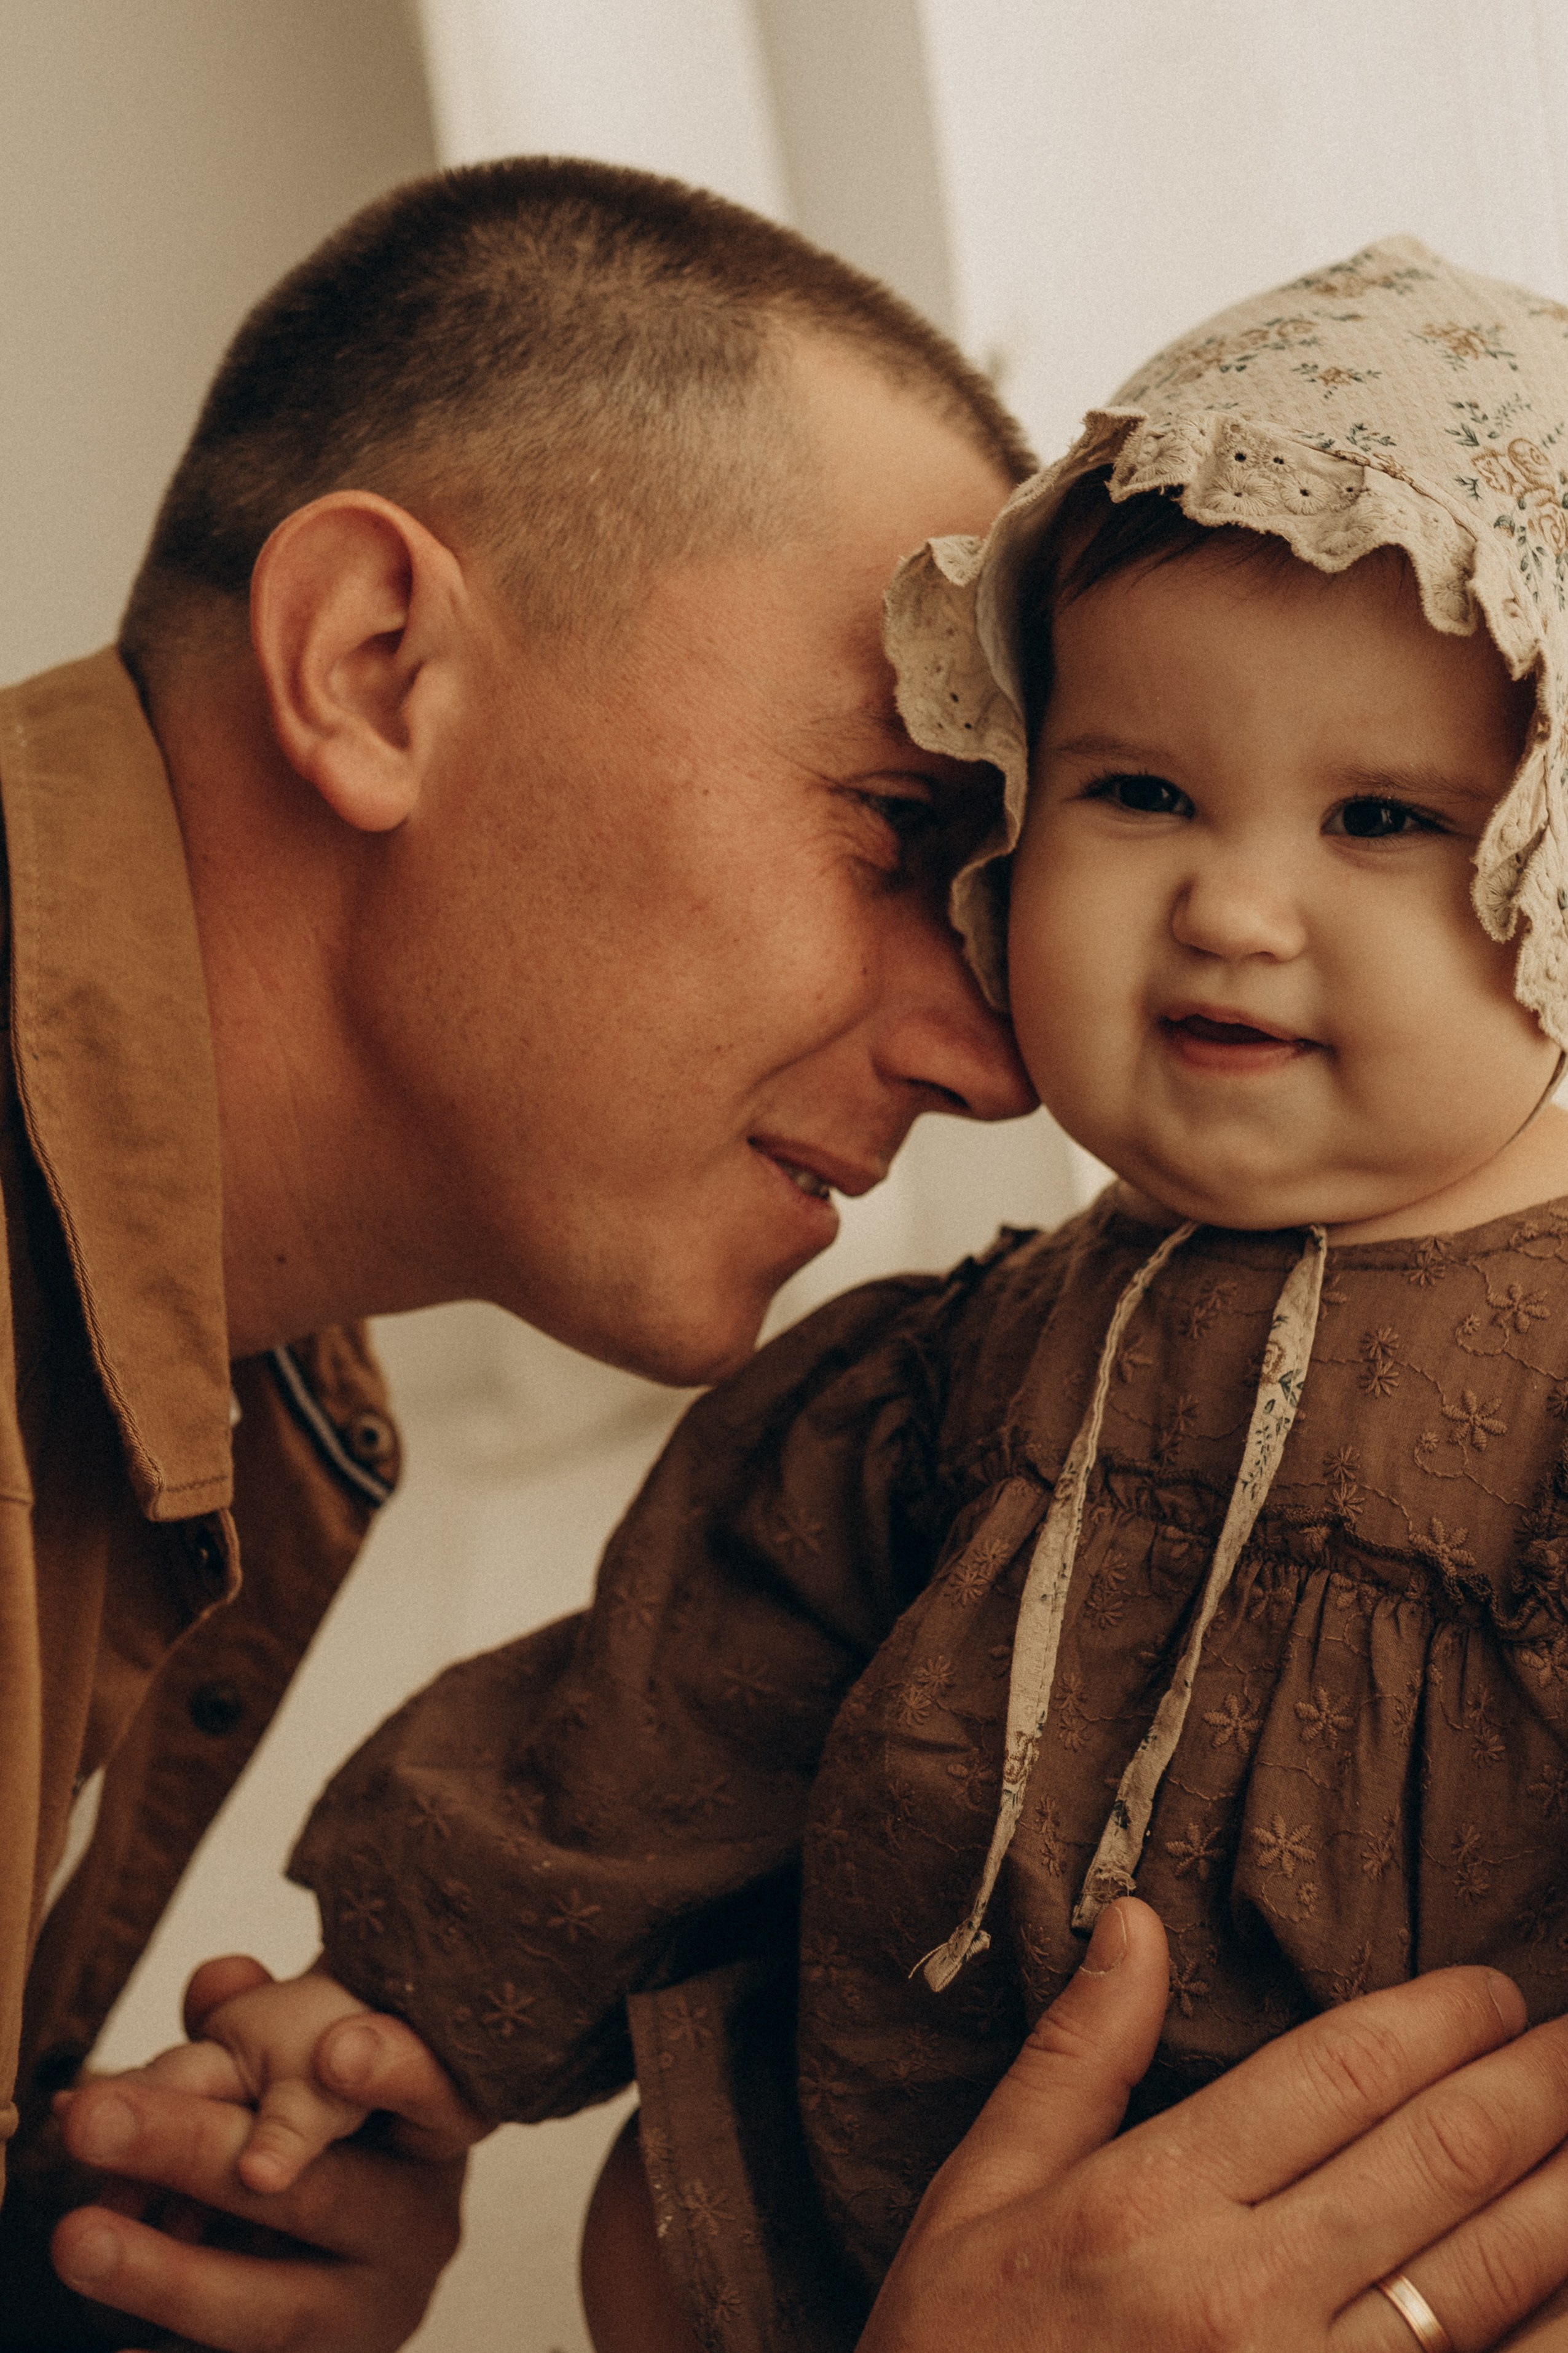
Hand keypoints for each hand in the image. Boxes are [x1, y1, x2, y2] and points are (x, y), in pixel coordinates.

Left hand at [49, 1967, 489, 2351]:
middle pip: (317, 2197)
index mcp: (431, 2137)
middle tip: (95, 2117)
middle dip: (199, 2155)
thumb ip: (260, 2016)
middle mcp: (414, 2232)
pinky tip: (118, 2346)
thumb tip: (215, 1980)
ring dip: (167, 2273)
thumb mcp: (312, 2067)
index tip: (336, 2053)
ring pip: (273, 2306)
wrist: (351, 2266)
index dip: (395, 2072)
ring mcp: (365, 2316)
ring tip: (78, 2234)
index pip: (435, 2093)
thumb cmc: (333, 2142)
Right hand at [862, 1899, 1567, 2352]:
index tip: (1492, 1992)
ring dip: (1563, 2189)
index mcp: (1152, 2201)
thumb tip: (1135, 1922)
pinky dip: (1549, 2324)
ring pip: (1484, 2272)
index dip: (1436, 2019)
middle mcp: (1240, 2292)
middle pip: (1433, 2156)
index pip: (1338, 2072)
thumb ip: (1071, 2056)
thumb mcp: (979, 2195)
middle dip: (1533, 2085)